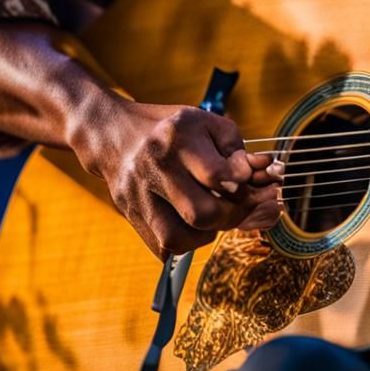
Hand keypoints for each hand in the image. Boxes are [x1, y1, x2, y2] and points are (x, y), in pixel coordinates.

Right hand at [71, 94, 283, 259]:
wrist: (114, 133)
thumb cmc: (171, 129)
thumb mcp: (207, 123)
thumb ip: (236, 148)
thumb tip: (255, 176)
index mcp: (176, 138)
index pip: (218, 176)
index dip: (242, 186)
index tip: (246, 183)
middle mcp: (154, 167)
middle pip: (200, 213)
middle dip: (230, 216)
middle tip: (237, 206)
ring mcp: (137, 194)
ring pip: (178, 238)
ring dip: (206, 233)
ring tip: (213, 216)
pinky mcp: (130, 214)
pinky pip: (162, 247)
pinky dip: (185, 242)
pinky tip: (193, 225)